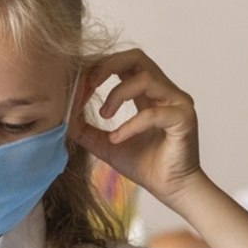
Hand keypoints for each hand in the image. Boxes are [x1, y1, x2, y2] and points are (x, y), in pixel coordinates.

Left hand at [70, 49, 200, 206]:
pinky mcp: (184, 120)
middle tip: (88, 84)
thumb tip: (62, 116)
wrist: (172, 190)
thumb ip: (85, 128)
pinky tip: (116, 138)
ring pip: (146, 78)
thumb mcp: (105, 144)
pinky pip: (154, 113)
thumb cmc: (145, 165)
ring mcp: (177, 103)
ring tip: (103, 114)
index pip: (123, 64)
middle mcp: (165, 92)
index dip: (98, 69)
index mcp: (148, 93)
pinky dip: (130, 124)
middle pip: (137, 57)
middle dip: (107, 66)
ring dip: (118, 94)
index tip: (78, 85)